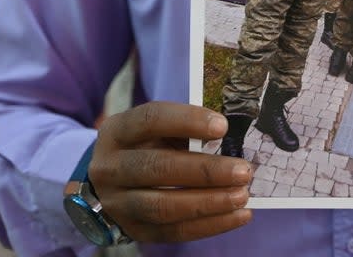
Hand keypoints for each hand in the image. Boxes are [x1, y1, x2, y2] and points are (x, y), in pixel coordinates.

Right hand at [88, 102, 253, 242]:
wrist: (110, 182)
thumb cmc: (146, 146)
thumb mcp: (155, 130)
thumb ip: (185, 132)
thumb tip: (230, 141)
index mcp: (117, 131)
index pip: (151, 120)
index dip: (187, 121)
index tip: (223, 126)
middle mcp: (110, 167)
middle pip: (157, 168)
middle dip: (205, 171)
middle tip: (242, 171)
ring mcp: (117, 203)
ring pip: (163, 206)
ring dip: (208, 202)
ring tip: (242, 196)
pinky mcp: (133, 230)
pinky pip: (172, 232)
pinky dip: (209, 225)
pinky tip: (237, 216)